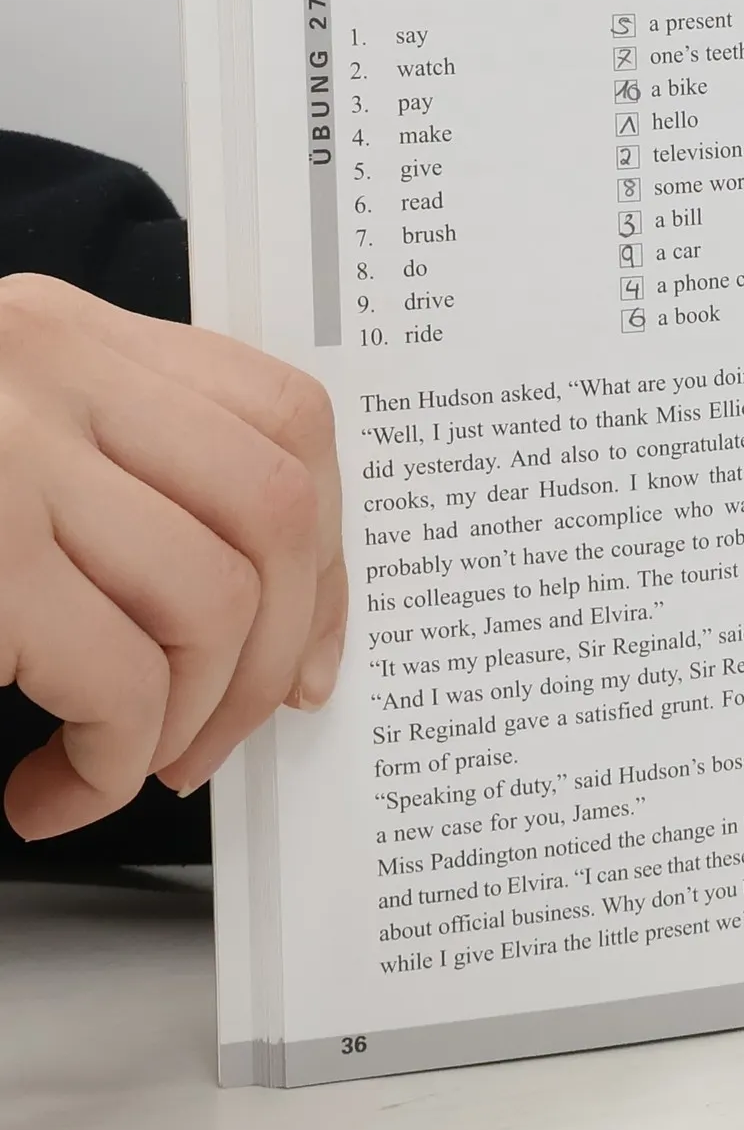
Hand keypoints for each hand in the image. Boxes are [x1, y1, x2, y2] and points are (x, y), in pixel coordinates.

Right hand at [0, 275, 344, 839]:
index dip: (325, 552)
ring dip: (190, 720)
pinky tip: (48, 794)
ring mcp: (2, 451)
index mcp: (66, 334)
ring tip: (126, 767)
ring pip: (211, 601)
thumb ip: (117, 477)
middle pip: (276, 514)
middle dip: (274, 655)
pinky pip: (116, 677)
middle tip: (214, 738)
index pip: (284, 422)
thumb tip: (281, 617)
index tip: (313, 650)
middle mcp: (45, 365)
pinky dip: (106, 764)